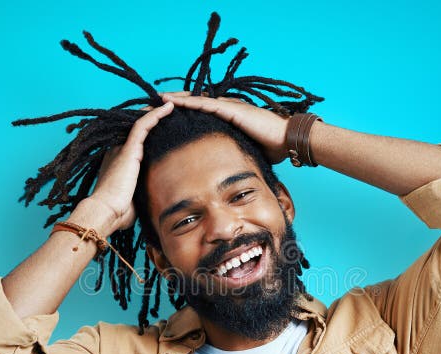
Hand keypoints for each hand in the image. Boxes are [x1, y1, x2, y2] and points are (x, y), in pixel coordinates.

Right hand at [84, 101, 174, 230]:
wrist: (106, 213)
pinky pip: (143, 125)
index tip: (167, 125)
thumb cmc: (118, 213)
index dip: (151, 129)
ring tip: (174, 103)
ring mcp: (122, 147)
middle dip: (155, 116)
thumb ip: (145, 192)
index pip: (137, 139)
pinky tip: (169, 108)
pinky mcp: (128, 149)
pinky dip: (156, 115)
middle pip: (139, 126)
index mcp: (119, 160)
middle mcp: (118, 149)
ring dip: (158, 111)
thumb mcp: (135, 199)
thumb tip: (160, 198)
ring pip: (142, 122)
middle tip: (173, 109)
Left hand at [159, 91, 289, 163]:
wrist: (287, 140)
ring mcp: (229, 106)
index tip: (165, 113)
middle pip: (195, 102)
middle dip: (174, 102)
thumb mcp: (245, 150)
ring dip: (176, 99)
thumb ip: (232, 152)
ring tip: (156, 98)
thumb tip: (223, 168)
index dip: (183, 110)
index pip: (201, 110)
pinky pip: (204, 103)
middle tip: (153, 102)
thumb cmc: (272, 148)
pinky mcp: (231, 109)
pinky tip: (172, 101)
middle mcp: (227, 107)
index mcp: (228, 116)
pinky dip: (187, 102)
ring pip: (196, 99)